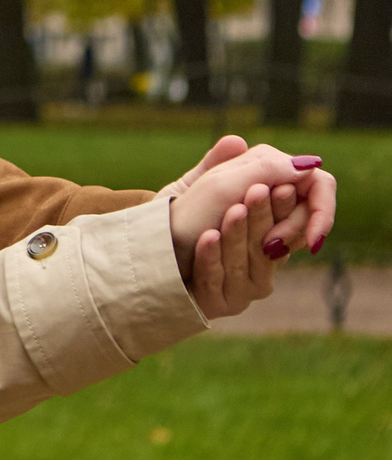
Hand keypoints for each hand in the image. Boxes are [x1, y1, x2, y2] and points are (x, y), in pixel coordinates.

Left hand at [167, 143, 335, 318]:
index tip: (284, 190)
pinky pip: (219, 278)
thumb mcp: (224, 183)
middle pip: (281, 239)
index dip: (303, 209)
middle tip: (256, 191)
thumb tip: (306, 161)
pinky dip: (212, 255)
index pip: (308, 219)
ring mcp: (248, 281)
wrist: (150, 244)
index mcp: (274, 227)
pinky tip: (206, 238)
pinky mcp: (224, 298)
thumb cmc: (191, 208)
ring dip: (240, 232)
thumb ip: (263, 170)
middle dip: (266, 213)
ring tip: (232, 209)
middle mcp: (267, 256)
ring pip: (251, 258)